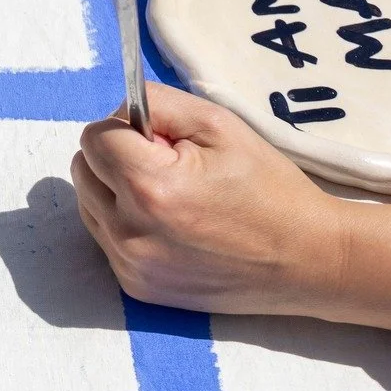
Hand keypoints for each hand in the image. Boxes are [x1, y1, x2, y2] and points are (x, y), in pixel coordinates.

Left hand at [71, 82, 345, 315]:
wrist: (307, 260)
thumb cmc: (267, 187)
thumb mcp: (218, 124)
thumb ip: (155, 104)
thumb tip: (117, 112)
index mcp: (150, 187)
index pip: (94, 138)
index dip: (126, 129)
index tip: (161, 139)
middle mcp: (131, 232)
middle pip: (84, 169)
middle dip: (116, 157)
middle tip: (170, 166)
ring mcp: (131, 265)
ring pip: (89, 202)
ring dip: (115, 190)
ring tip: (171, 196)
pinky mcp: (136, 287)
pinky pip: (105, 237)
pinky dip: (125, 223)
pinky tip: (170, 226)